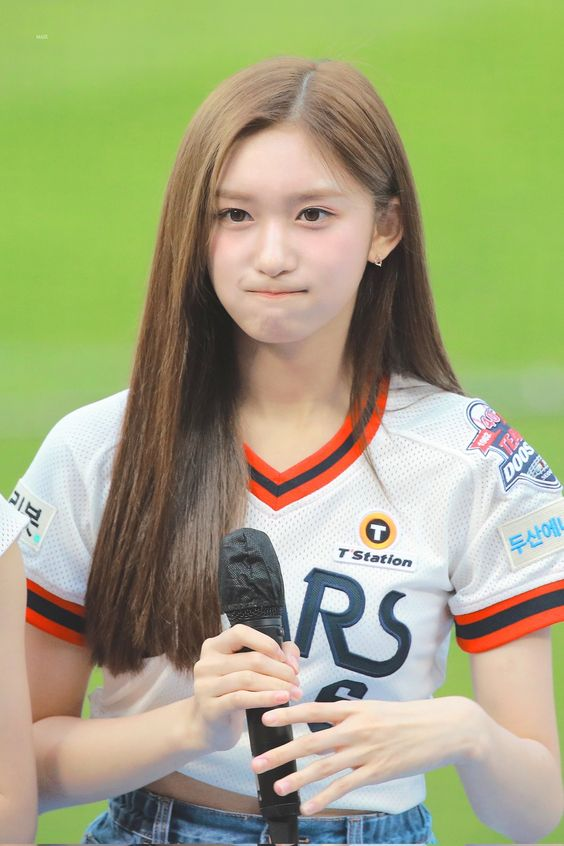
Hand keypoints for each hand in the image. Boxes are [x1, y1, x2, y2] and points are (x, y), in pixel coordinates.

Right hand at [192, 624, 301, 752]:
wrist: (211, 727)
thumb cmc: (233, 693)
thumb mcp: (248, 671)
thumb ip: (275, 655)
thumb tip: (291, 661)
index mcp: (214, 647)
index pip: (240, 633)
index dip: (266, 643)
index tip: (283, 657)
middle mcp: (206, 663)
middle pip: (251, 659)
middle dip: (280, 670)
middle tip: (296, 680)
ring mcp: (205, 686)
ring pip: (249, 679)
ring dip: (277, 685)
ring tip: (293, 692)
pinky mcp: (210, 708)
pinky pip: (242, 699)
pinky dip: (266, 698)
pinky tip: (281, 700)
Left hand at [251, 696, 476, 814]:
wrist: (444, 728)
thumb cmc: (408, 718)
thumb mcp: (376, 709)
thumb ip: (350, 717)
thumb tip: (326, 724)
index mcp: (354, 708)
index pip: (313, 709)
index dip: (288, 714)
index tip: (265, 718)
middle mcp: (356, 728)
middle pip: (311, 741)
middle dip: (282, 753)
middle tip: (257, 762)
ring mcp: (366, 751)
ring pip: (324, 767)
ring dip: (298, 779)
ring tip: (277, 787)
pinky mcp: (377, 771)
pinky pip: (345, 786)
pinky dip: (325, 797)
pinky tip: (309, 806)